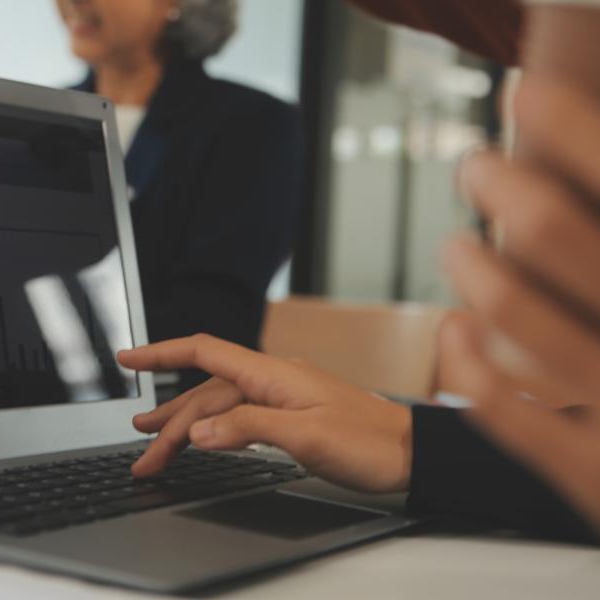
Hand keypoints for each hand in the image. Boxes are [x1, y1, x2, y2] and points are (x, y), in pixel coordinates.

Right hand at [117, 334, 411, 492]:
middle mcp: (271, 379)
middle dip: (168, 420)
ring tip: (154, 443)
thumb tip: (198, 432)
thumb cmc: (370, 442)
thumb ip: (248, 428)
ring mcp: (280, 396)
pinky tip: (202, 437)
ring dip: (186, 426)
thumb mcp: (306, 437)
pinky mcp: (289, 414)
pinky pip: (238, 416)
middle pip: (205, 392)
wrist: (412, 453)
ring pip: (219, 407)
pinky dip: (212, 428)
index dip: (161, 353)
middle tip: (142, 453)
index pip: (204, 353)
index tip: (127, 358)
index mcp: (272, 374)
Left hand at [442, 77, 599, 531]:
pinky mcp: (590, 473)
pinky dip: (468, 363)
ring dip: (476, 269)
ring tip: (457, 247)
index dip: (572, 132)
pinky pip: (504, 411)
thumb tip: (578, 173)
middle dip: (509, 189)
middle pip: (561, 236)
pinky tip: (453, 332)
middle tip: (478, 166)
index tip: (525, 95)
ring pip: (520, 319)